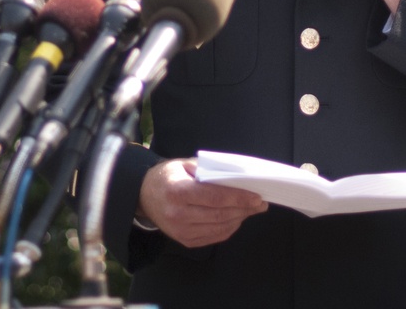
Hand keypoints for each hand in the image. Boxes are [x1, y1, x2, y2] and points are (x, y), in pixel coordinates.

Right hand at [137, 158, 267, 247]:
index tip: (256, 197)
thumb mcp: (184, 164)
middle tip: (261, 203)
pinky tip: (237, 218)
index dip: (238, 198)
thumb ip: (208, 169)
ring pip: (219, 228)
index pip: (214, 197)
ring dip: (239, 218)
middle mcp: (178, 214)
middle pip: (219, 214)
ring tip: (252, 209)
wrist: (144, 196)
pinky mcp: (185, 241)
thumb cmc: (168, 176)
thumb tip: (235, 176)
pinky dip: (229, 228)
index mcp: (178, 192)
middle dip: (244, 209)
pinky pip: (213, 237)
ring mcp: (180, 231)